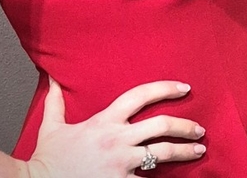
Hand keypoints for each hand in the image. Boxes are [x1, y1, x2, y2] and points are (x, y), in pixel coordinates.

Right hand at [22, 78, 205, 177]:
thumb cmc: (46, 158)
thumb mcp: (51, 126)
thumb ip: (56, 102)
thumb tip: (51, 78)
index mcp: (104, 121)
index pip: (140, 95)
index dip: (165, 88)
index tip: (184, 88)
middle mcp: (116, 139)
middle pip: (161, 125)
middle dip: (185, 126)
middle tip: (199, 128)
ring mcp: (120, 162)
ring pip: (162, 153)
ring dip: (185, 151)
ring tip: (199, 149)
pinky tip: (179, 177)